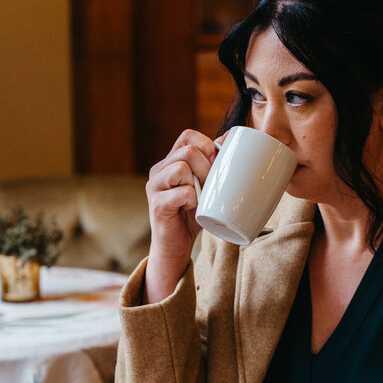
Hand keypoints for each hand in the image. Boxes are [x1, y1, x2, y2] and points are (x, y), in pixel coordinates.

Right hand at [144, 129, 218, 302]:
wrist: (176, 246)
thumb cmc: (192, 216)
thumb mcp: (206, 187)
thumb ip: (213, 165)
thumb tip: (227, 139)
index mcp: (170, 162)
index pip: (188, 136)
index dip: (206, 144)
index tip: (216, 163)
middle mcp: (159, 170)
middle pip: (188, 150)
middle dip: (207, 167)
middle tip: (210, 186)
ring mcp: (155, 186)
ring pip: (181, 167)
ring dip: (199, 182)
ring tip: (199, 197)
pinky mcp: (157, 204)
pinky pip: (182, 192)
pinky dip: (193, 200)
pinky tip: (192, 208)